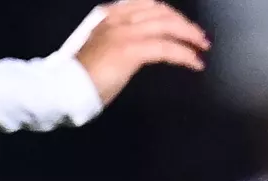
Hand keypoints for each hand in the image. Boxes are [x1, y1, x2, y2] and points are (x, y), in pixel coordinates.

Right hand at [69, 0, 208, 105]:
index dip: (169, 13)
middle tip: (200, 37)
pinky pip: (167, 48)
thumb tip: (144, 46)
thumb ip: (120, 39)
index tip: (182, 24)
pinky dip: (185, 55)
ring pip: (167, 26)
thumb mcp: (101, 46)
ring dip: (190, 36)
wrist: (65, 86)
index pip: (146, 4)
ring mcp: (124, 33)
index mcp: (109, 15)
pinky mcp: (130, 51)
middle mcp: (117, 18)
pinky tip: (195, 64)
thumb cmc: (82, 74)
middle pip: (161, 11)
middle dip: (184, 23)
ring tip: (202, 47)